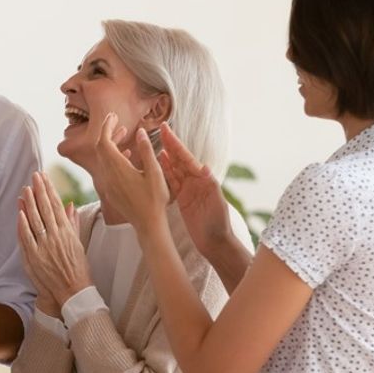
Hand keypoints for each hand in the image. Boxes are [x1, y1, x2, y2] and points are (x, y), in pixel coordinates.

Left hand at [16, 171, 92, 310]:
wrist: (72, 290)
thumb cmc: (77, 267)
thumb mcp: (78, 243)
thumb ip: (72, 223)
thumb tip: (70, 205)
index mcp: (67, 232)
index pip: (57, 205)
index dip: (50, 190)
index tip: (44, 177)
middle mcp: (56, 236)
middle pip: (45, 209)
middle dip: (39, 190)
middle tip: (34, 176)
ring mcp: (44, 246)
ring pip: (35, 220)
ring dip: (30, 203)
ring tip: (26, 189)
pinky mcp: (34, 257)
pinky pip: (27, 238)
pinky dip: (23, 224)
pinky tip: (20, 212)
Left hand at [91, 116, 170, 233]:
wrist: (147, 224)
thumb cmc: (154, 199)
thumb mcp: (155, 172)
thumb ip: (146, 150)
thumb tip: (139, 131)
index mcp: (118, 168)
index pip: (104, 141)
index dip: (106, 126)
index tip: (113, 115)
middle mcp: (109, 175)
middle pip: (101, 148)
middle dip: (108, 132)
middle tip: (118, 121)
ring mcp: (108, 184)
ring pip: (104, 158)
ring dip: (112, 144)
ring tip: (125, 134)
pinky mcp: (111, 190)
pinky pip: (107, 168)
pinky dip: (114, 157)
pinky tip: (128, 155)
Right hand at [158, 124, 232, 257]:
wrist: (215, 242)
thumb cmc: (218, 224)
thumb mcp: (216, 203)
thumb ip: (210, 185)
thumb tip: (203, 166)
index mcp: (204, 179)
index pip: (187, 158)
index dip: (176, 144)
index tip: (166, 130)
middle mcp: (195, 182)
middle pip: (180, 159)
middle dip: (170, 144)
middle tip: (160, 129)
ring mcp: (188, 190)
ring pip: (174, 169)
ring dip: (165, 157)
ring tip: (155, 145)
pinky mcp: (182, 200)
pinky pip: (171, 183)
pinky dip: (164, 173)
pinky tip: (158, 165)